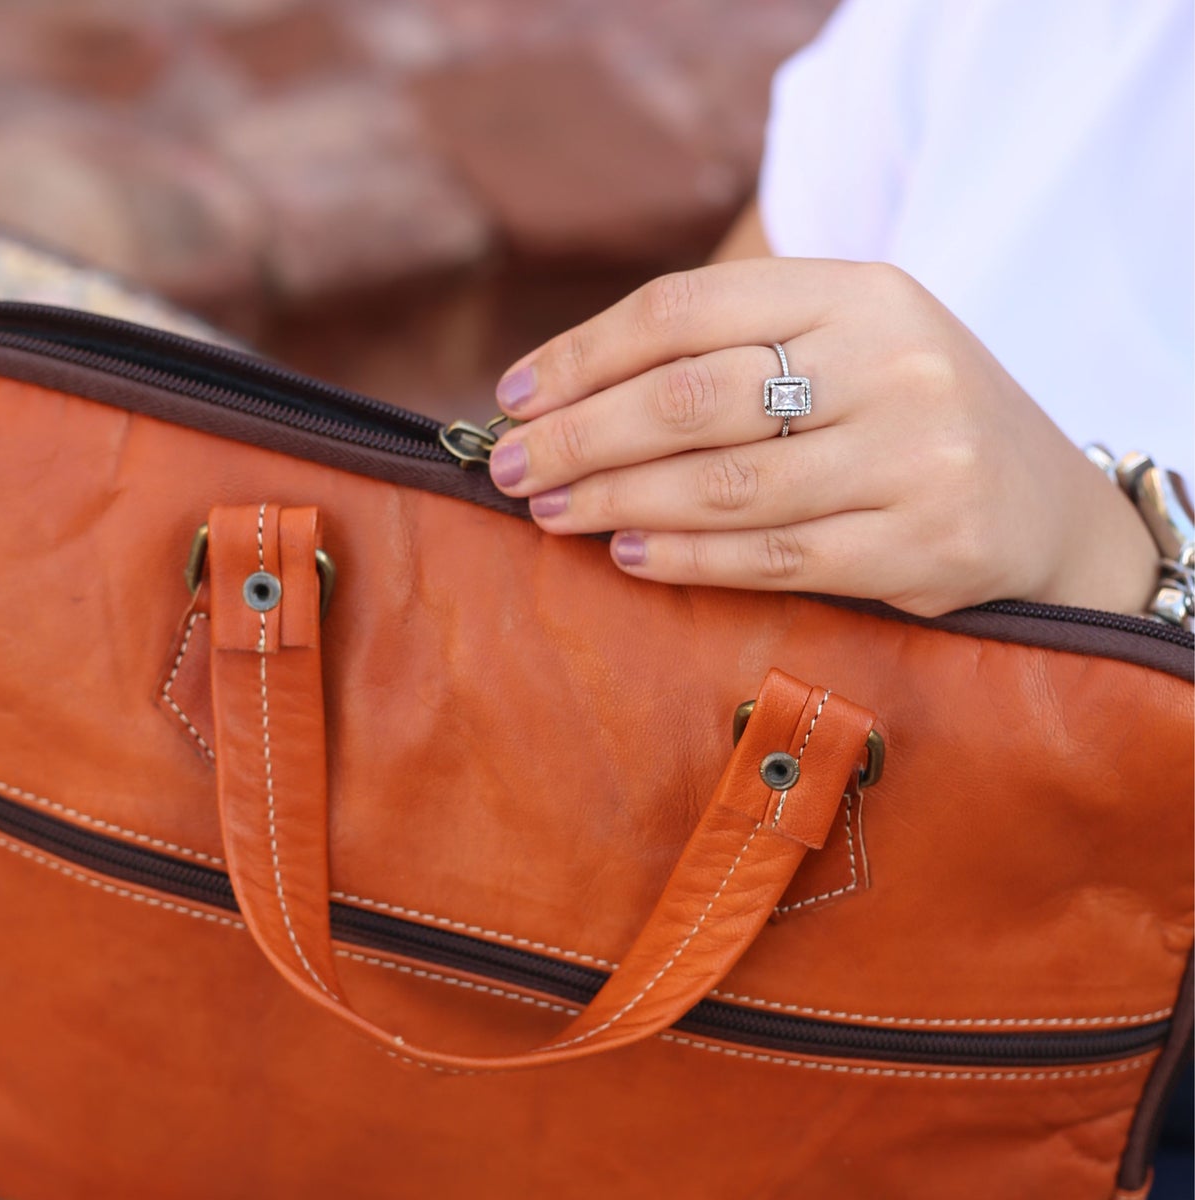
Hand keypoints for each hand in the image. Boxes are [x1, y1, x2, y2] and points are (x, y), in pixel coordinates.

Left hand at [488, 260, 1157, 616]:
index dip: (583, 355)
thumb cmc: (903, 416)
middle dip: (579, 436)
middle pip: (690, 397)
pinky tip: (627, 555)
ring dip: (616, 500)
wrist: (1043, 505)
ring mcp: (912, 455)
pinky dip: (688, 557)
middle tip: (508, 468)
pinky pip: (774, 557)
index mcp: (858, 289)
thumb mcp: (845, 342)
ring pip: (724, 484)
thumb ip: (733, 348)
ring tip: (550, 511)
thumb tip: (565, 394)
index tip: (514, 398)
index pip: (685, 310)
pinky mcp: (921, 543)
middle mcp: (890, 361)